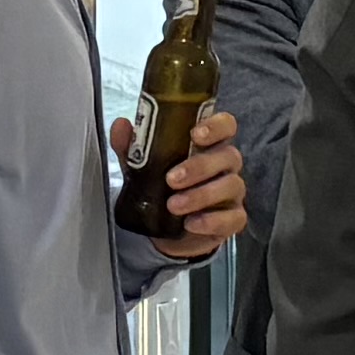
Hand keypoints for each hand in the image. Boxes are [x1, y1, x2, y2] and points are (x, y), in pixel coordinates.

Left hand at [116, 106, 249, 256]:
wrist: (165, 230)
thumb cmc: (161, 187)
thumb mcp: (142, 166)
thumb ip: (132, 146)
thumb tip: (120, 125)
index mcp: (209, 144)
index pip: (225, 125)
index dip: (216, 126)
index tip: (196, 134)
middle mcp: (225, 165)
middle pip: (229, 155)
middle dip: (199, 167)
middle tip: (171, 179)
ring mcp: (232, 192)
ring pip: (232, 186)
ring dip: (201, 196)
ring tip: (173, 205)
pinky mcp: (233, 219)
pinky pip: (233, 218)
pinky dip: (212, 221)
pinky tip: (191, 223)